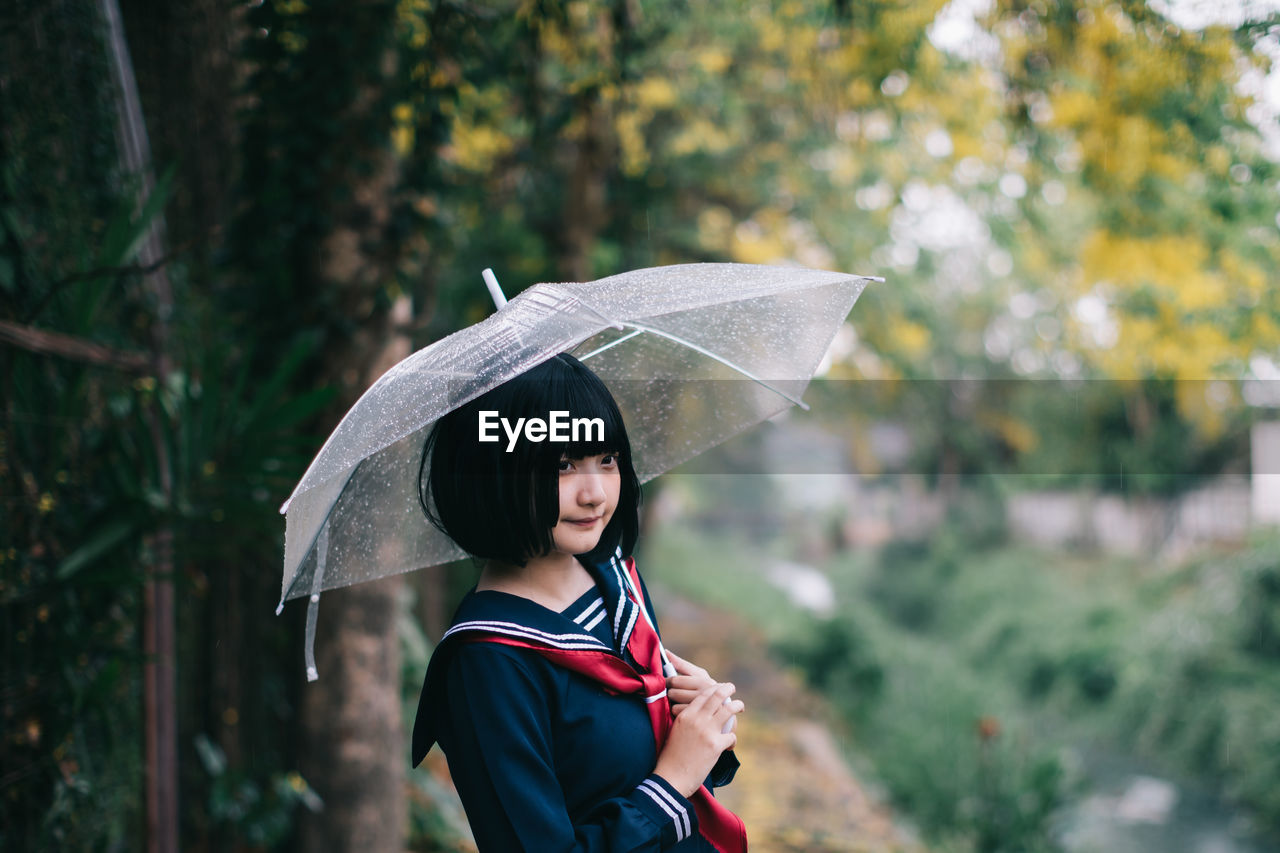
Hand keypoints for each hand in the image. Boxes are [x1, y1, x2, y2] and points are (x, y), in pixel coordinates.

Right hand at [653, 682, 743, 797]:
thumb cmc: (671, 757)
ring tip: (740, 706)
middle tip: (732, 687)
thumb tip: (701, 714)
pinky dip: (732, 740)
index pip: (703, 694)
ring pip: (728, 710)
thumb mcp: (675, 731)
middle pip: (716, 695)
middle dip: (727, 689)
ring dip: (737, 706)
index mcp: (685, 715)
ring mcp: (707, 731)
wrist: (671, 778)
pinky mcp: (715, 745)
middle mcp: (696, 719)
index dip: (713, 688)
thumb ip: (687, 719)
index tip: (720, 688)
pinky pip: (731, 736)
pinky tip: (729, 746)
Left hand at [665, 650, 714, 716]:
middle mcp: (704, 694)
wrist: (726, 714)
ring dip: (673, 705)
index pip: (675, 680)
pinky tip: (684, 713)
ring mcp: (702, 709)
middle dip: (670, 694)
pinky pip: (678, 716)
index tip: (665, 683)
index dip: (666, 682)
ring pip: (674, 705)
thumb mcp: (699, 676)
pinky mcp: (698, 720)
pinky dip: (678, 714)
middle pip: (673, 693)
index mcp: (702, 681)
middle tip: (673, 695)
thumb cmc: (707, 690)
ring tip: (680, 704)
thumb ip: (682, 665)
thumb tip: (666, 652)